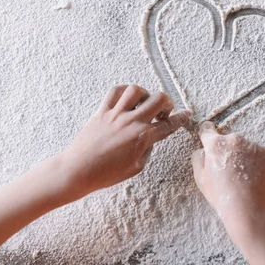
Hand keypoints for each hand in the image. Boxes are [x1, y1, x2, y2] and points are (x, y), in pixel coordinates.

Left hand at [60, 85, 192, 199]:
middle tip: (164, 110)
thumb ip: (147, 149)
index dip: (181, 119)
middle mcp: (131, 122)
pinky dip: (124, 91)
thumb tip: (150, 137)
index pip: (168, 125)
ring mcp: (116, 114)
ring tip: (143, 103)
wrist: (78, 170)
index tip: (186, 115)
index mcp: (142, 138)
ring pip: (136, 90)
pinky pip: (114, 92)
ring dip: (145, 94)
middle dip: (167, 102)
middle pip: (158, 99)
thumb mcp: (136, 167)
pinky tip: (126, 99)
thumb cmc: (106, 174)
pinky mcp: (101, 111)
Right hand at [191, 122, 264, 226]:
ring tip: (242, 176)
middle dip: (227, 150)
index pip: (207, 129)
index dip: (206, 133)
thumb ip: (198, 158)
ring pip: (244, 146)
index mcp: (215, 144)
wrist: (248, 208)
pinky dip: (256, 161)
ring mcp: (251, 144)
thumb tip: (203, 149)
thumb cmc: (221, 195)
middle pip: (228, 140)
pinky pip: (258, 152)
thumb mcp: (200, 179)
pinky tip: (253, 176)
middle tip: (228, 170)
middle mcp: (234, 139)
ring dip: (242, 155)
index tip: (208, 134)